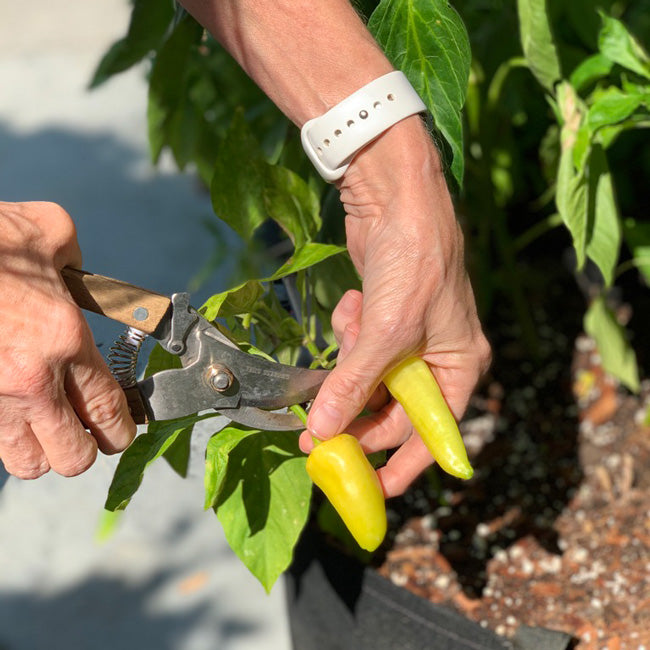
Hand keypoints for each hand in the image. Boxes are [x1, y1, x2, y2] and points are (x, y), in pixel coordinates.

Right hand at [0, 201, 135, 478]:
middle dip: (86, 449)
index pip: (108, 412)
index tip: (123, 428)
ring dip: (44, 452)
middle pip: (74, 456)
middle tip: (87, 429)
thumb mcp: (49, 231)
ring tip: (48, 429)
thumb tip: (77, 269)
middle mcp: (32, 380)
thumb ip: (75, 260)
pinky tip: (13, 413)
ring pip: (28, 464)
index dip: (122, 430)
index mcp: (65, 341)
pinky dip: (7, 438)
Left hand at [300, 118, 490, 496]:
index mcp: (460, 367)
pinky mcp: (379, 322)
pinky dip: (349, 332)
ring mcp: (406, 340)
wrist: (396, 198)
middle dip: (353, 416)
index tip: (370, 491)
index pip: (430, 433)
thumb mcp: (388, 333)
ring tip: (353, 325)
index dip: (401, 465)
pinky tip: (354, 303)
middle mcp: (436, 359)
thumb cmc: (414, 263)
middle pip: (391, 411)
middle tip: (314, 437)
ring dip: (349, 364)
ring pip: (366, 379)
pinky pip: (356, 348)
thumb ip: (356, 385)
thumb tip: (323, 432)